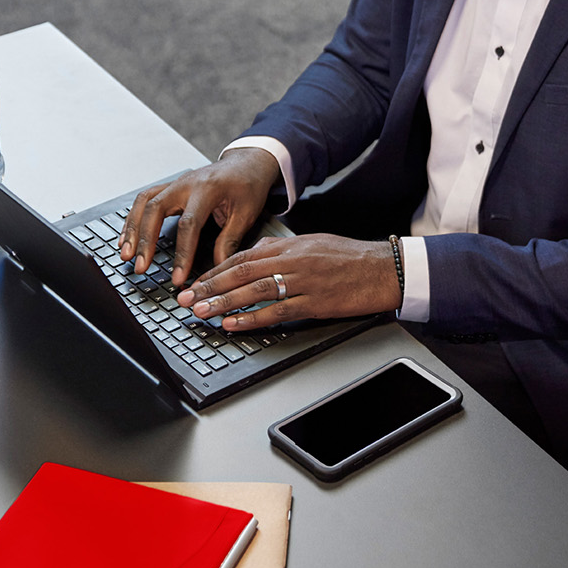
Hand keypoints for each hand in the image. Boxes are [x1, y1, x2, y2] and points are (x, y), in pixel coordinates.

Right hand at [119, 148, 281, 284]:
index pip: (189, 224)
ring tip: (126, 255)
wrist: (246, 162)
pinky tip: (127, 237)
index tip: (178, 277)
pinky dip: (133, 219)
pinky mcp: (170, 187)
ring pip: (144, 203)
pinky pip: (145, 200)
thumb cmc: (248, 185)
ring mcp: (175, 183)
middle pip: (156, 210)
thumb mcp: (246, 213)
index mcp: (208, 189)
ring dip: (133, 229)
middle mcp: (186, 183)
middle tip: (140, 266)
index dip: (182, 253)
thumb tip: (218, 270)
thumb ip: (230, 241)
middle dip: (145, 241)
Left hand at [179, 233, 402, 330]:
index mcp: (289, 246)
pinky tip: (233, 324)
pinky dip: (252, 318)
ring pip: (254, 291)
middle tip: (185, 299)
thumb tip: (254, 252)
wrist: (383, 269)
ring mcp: (303, 281)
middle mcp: (292, 261)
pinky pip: (277, 311)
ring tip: (201, 311)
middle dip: (209, 286)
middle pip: (241, 273)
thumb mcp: (311, 243)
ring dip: (223, 302)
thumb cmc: (349, 257)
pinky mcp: (315, 302)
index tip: (195, 282)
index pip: (242, 257)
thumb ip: (281, 247)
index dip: (214, 271)